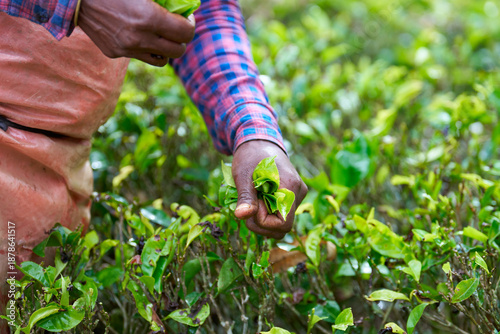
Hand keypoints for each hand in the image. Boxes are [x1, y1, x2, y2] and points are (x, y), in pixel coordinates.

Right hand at [78, 0, 194, 66]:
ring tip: (162, 35)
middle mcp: (139, 38)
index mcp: (148, 18)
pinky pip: (141, 57)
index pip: (185, 33)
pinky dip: (147, 48)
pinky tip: (142, 35)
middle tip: (177, 27)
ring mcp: (126, 49)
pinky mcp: (114, 53)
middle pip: (178, 50)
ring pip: (162, 60)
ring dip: (167, 49)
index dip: (190, 24)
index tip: (186, 17)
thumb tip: (185, 3)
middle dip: (182, 39)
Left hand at [232, 140, 307, 238]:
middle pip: (283, 227)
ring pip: (281, 224)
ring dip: (262, 221)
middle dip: (260, 224)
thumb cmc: (250, 156)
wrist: (260, 142)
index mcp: (290, 187)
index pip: (283, 223)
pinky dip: (266, 215)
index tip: (251, 204)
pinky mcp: (292, 196)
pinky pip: (280, 215)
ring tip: (251, 203)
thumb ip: (245, 196)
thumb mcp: (243, 174)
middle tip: (246, 206)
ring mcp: (297, 195)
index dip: (263, 221)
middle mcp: (298, 193)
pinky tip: (257, 201)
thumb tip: (241, 216)